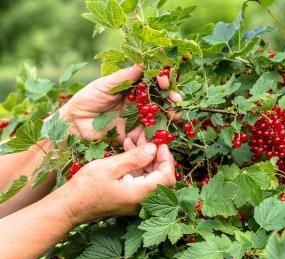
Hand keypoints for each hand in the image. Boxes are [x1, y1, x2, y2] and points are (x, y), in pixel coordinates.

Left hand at [60, 64, 181, 143]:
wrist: (74, 125)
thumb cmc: (86, 100)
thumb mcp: (104, 86)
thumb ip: (123, 78)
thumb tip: (142, 64)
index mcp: (131, 89)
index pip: (150, 84)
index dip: (160, 82)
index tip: (165, 81)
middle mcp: (136, 104)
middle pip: (158, 101)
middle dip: (170, 100)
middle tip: (177, 100)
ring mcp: (136, 120)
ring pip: (157, 117)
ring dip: (168, 116)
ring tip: (176, 114)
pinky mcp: (133, 136)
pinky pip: (147, 135)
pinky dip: (156, 133)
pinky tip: (163, 131)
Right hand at [63, 143, 174, 224]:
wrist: (70, 207)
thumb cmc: (86, 187)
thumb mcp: (110, 167)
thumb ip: (135, 158)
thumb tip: (153, 148)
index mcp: (139, 194)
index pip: (167, 177)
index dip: (167, 159)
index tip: (161, 144)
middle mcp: (142, 201)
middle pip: (162, 178)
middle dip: (158, 158)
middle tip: (149, 142)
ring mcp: (136, 201)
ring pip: (151, 178)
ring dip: (147, 160)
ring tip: (135, 142)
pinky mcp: (129, 198)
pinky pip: (141, 181)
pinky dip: (138, 166)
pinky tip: (129, 152)